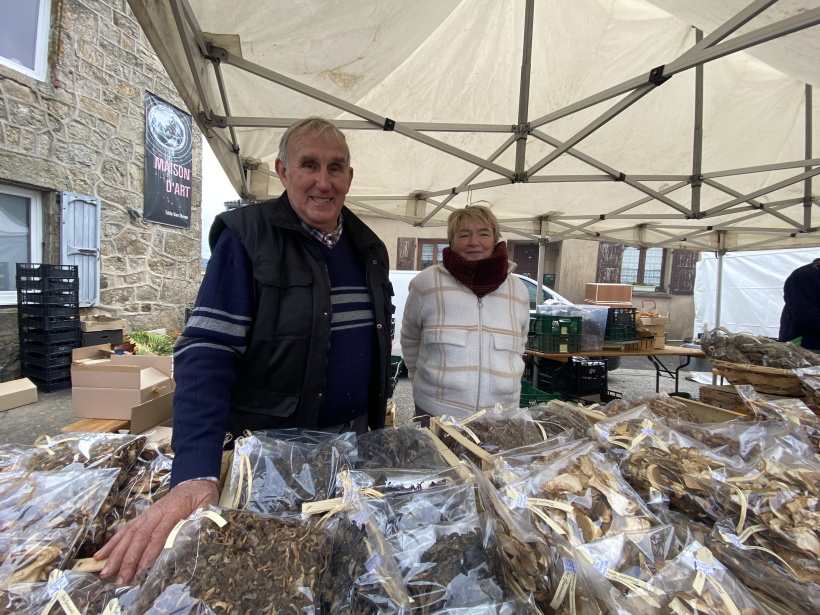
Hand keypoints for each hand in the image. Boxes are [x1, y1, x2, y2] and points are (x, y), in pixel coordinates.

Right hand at [95, 479, 218, 584]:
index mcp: (173, 511)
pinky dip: (113, 543)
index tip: (141, 571)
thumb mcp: (207, 507)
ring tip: (105, 572)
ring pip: (128, 534)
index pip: (158, 535)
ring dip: (116, 554)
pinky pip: (126, 529)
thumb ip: (200, 521)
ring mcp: (147, 514)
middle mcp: (156, 513)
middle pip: (139, 537)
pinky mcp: (143, 517)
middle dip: (128, 560)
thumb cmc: (201, 497)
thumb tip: (193, 537)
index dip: (149, 553)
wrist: (194, 481)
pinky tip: (101, 555)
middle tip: (121, 580)